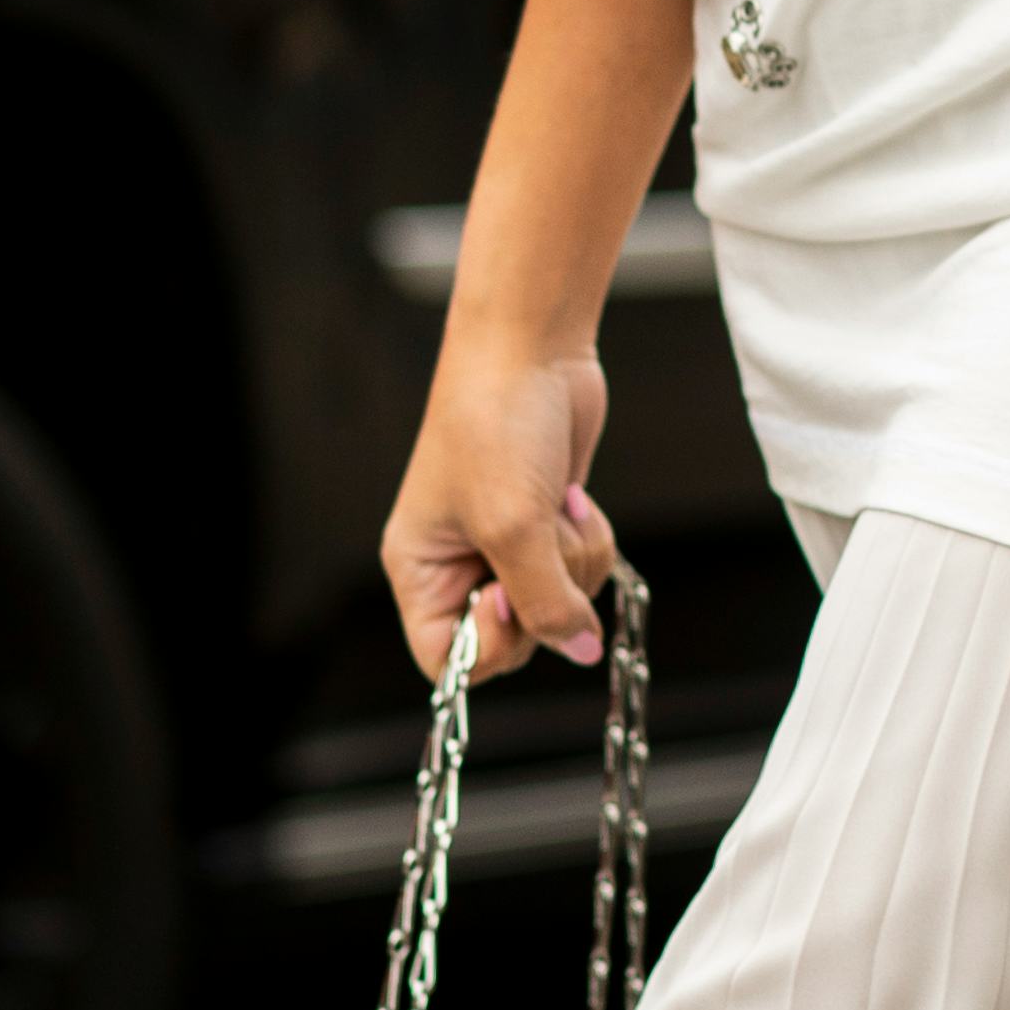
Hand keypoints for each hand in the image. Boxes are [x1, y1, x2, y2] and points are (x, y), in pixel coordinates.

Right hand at [382, 347, 619, 681]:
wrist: (532, 349)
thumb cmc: (496, 426)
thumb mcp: (515, 527)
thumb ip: (547, 604)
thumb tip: (582, 651)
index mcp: (421, 571)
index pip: (446, 661)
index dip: (486, 646)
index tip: (507, 598)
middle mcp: (459, 566)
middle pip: (513, 639)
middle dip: (545, 596)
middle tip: (541, 541)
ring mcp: (507, 546)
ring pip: (559, 604)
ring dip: (574, 562)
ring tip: (558, 507)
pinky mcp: (548, 525)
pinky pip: (582, 569)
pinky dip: (589, 540)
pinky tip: (574, 497)